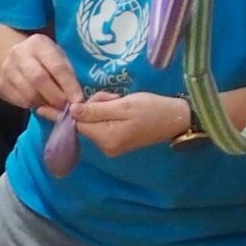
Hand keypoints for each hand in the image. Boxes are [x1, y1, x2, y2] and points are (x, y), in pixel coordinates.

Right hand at [0, 34, 81, 116]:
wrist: (17, 56)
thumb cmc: (45, 59)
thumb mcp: (58, 57)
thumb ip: (67, 74)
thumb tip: (76, 99)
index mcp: (39, 43)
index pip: (56, 66)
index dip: (69, 85)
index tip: (78, 99)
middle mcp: (20, 53)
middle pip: (38, 79)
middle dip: (55, 97)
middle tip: (65, 107)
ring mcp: (8, 68)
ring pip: (28, 93)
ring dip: (44, 104)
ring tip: (54, 107)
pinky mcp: (2, 83)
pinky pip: (19, 100)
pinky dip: (33, 106)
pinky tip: (40, 104)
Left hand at [73, 90, 190, 156]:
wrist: (174, 118)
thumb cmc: (151, 109)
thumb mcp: (122, 105)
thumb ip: (95, 110)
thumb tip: (71, 111)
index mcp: (106, 139)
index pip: (78, 123)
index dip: (81, 108)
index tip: (85, 103)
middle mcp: (105, 148)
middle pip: (85, 123)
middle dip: (95, 106)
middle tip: (115, 98)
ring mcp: (111, 147)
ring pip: (94, 123)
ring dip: (103, 108)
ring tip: (121, 102)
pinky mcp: (116, 143)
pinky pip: (103, 126)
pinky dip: (109, 115)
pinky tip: (122, 109)